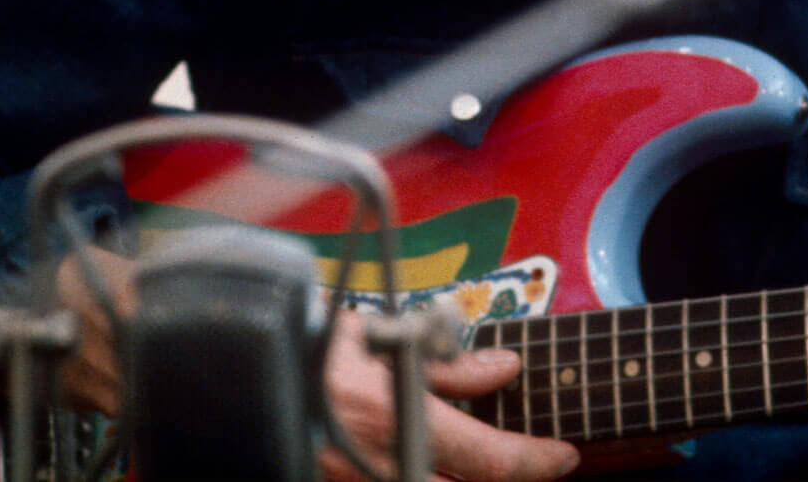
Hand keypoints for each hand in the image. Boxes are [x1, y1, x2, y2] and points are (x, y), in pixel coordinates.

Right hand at [317, 308, 580, 481]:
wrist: (244, 369)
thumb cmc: (313, 343)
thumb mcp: (385, 338)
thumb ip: (448, 365)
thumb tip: (504, 370)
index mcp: (398, 416)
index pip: (492, 460)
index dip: (536, 461)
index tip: (563, 456)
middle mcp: (382, 463)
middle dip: (501, 479)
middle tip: (528, 463)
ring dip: (457, 477)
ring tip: (474, 462)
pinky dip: (419, 473)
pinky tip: (427, 462)